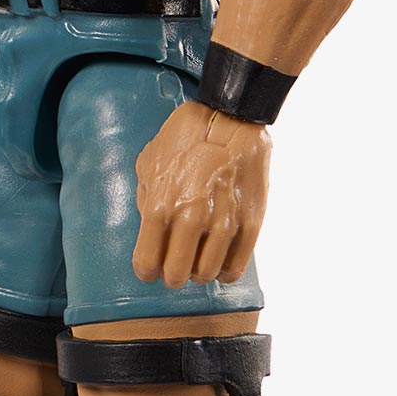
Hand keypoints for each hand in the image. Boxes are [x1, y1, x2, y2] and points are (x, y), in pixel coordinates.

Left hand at [133, 101, 270, 288]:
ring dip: (199, 273)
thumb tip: (149, 230)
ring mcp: (222, 224)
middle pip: (177, 275)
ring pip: (207, 274)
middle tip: (173, 268)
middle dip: (171, 275)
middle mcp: (190, 220)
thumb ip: (146, 201)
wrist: (228, 120)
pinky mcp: (250, 224)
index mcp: (159, 206)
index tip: (149, 268)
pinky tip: (219, 264)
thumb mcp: (149, 164)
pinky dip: (225, 271)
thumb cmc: (185, 140)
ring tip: (196, 262)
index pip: (147, 262)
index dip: (146, 270)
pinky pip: (235, 267)